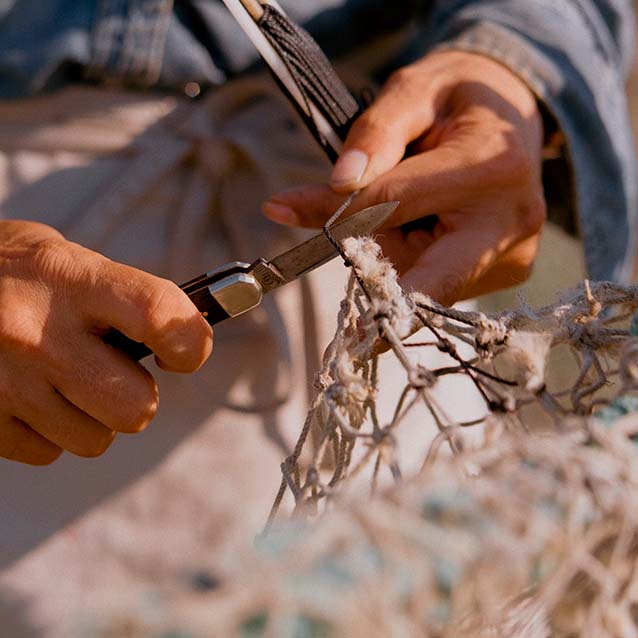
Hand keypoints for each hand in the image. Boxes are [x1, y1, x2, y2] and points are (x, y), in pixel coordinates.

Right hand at [0, 221, 212, 464]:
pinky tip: (32, 394)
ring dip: (92, 417)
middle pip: (137, 406)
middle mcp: (37, 333)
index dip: (190, 343)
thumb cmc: (16, 273)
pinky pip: (48, 452)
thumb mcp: (68, 261)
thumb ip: (123, 297)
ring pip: (95, 439)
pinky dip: (49, 431)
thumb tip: (185, 337)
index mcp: (71, 280)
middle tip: (116, 373)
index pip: (160, 315)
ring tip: (65, 380)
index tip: (182, 353)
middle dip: (138, 396)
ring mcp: (7, 382)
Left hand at [263, 51, 545, 304]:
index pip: (396, 203)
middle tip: (342, 306)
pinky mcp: (506, 272)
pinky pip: (441, 284)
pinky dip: (416, 265)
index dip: (336, 212)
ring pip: (425, 285)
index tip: (285, 207)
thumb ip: (376, 133)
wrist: (512, 114)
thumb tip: (339, 184)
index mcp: (493, 170)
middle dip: (374, 279)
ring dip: (393, 262)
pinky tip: (425, 231)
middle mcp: (510, 224)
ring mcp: (513, 255)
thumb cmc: (457, 99)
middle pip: (424, 278)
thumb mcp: (414, 92)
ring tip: (399, 218)